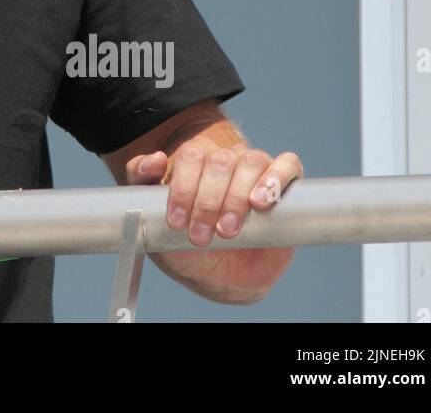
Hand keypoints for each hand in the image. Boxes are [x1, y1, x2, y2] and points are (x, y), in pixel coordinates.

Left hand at [126, 141, 303, 302]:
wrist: (222, 274)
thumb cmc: (185, 239)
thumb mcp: (155, 215)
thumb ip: (142, 181)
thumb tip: (156, 158)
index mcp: (195, 161)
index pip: (191, 157)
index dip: (184, 187)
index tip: (177, 221)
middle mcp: (227, 159)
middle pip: (220, 161)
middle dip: (208, 201)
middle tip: (201, 235)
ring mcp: (256, 170)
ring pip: (252, 161)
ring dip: (237, 197)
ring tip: (228, 229)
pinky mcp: (284, 184)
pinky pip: (288, 165)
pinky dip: (276, 177)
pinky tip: (262, 202)